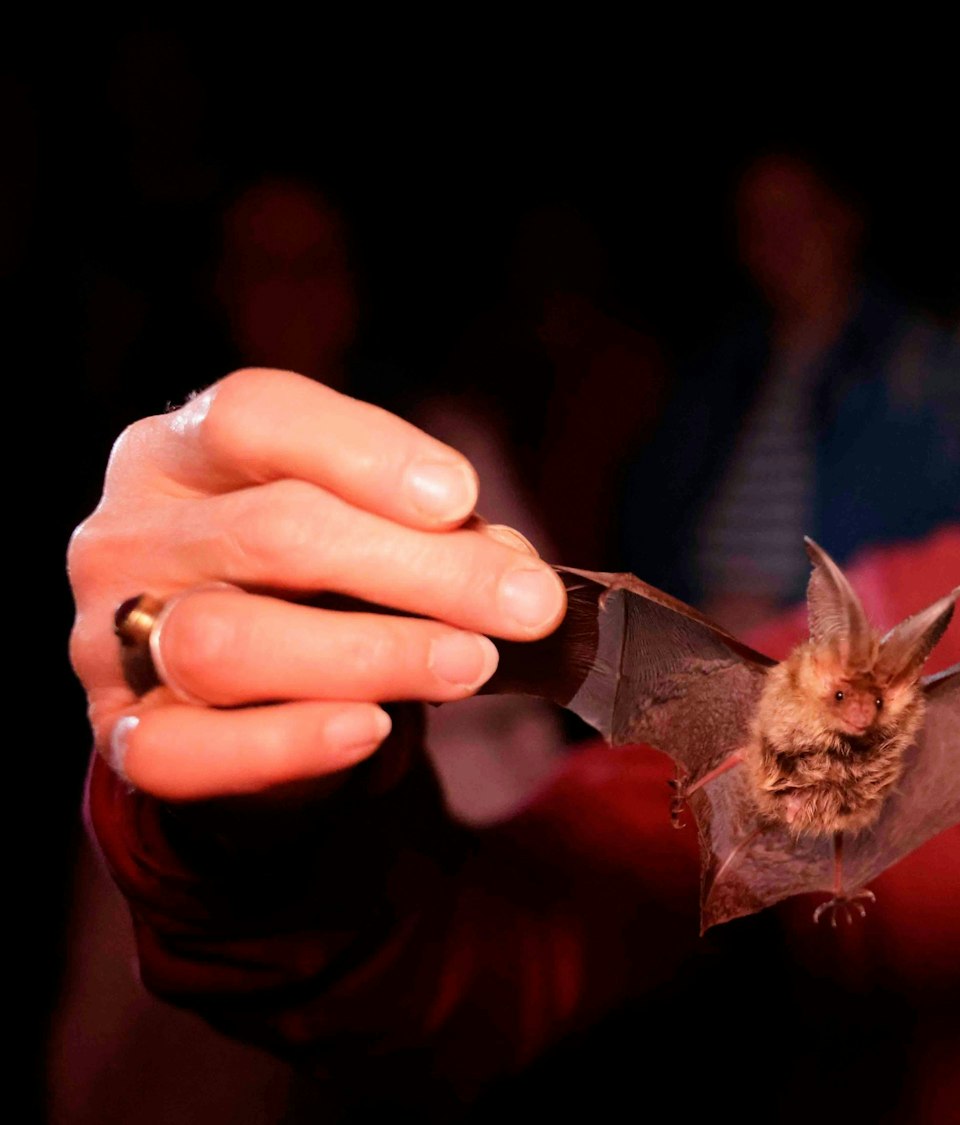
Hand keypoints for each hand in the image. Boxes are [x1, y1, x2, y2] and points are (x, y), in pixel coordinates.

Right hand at [67, 369, 566, 801]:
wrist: (251, 704)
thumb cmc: (319, 588)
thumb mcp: (370, 535)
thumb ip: (431, 536)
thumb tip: (510, 569)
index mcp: (181, 450)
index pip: (255, 416)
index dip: (366, 453)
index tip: (462, 498)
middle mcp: (128, 532)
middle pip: (273, 532)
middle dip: (421, 570)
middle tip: (526, 605)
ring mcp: (108, 638)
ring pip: (227, 642)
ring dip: (372, 654)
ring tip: (469, 664)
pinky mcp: (119, 734)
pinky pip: (183, 751)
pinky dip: (287, 742)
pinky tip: (369, 729)